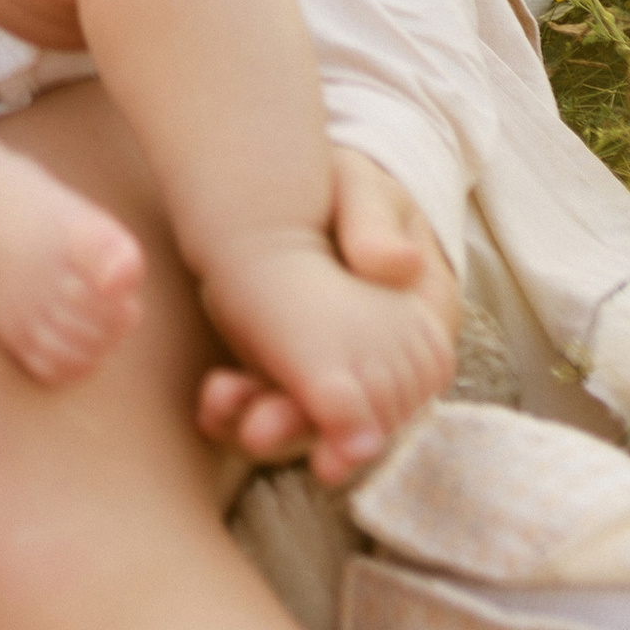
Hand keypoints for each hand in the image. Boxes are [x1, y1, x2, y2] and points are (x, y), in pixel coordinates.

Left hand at [196, 148, 458, 484]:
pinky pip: (270, 392)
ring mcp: (336, 364)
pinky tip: (209, 404)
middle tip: (255, 432)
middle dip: (299, 428)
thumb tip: (400, 264)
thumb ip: (376, 223)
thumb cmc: (353, 183)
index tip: (331, 446)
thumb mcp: (365, 188)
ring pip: (305, 413)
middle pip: (348, 417)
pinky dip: (241, 403)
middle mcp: (383, 359)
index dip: (365, 425)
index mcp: (419, 323)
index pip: (400, 391)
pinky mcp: (293, 358)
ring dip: (262, 420)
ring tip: (219, 407)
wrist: (314, 183)